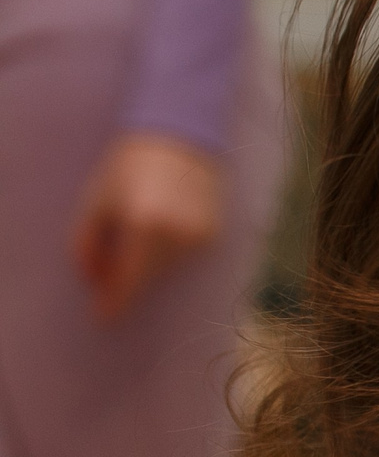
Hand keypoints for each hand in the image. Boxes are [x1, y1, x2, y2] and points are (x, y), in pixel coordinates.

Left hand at [69, 133, 223, 320]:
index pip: (128, 278)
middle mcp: (176, 236)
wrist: (179, 139)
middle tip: (112, 262)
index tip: (103, 317)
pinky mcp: (214, 236)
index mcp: (143, 224)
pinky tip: (165, 225)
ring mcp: (199, 237)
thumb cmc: (130, 165)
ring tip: (142, 230)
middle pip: (147, 276)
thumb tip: (91, 279)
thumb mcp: (98, 199)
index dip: (114, 301)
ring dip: (149, 262)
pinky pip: (184, 258)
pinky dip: (169, 252)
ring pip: (167, 269)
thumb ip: (87, 242)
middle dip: (127, 275)